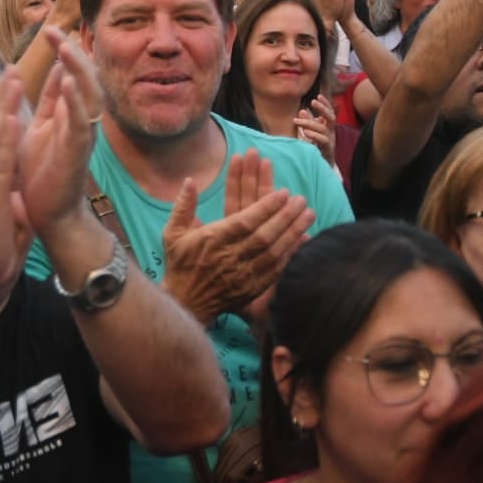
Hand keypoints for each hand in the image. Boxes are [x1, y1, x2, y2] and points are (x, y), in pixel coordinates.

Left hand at [18, 28, 100, 232]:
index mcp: (69, 115)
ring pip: (88, 95)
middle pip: (84, 78)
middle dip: (70, 52)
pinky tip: (70, 81)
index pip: (71, 75)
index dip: (63, 51)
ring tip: (65, 47)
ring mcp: (82, 136)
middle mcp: (80, 121)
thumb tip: (58, 71)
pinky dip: (76, 101)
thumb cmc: (43, 174)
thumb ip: (50, 101)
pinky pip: (81, 122)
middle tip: (54, 29)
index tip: (49, 29)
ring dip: (77, 70)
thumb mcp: (41, 128)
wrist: (50, 215)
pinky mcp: (78, 153)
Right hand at [159, 151, 314, 323]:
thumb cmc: (180, 264)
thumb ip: (183, 206)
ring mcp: (243, 274)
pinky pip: (276, 270)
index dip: (265, 207)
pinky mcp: (253, 288)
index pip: (244, 221)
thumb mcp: (173, 233)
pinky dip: (291, 254)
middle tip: (301, 200)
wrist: (186, 302)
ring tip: (309, 214)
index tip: (282, 193)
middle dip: (285, 216)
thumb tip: (189, 181)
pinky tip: (304, 240)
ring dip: (293, 232)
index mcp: (212, 240)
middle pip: (263, 235)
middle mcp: (229, 257)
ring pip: (273, 251)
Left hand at [292, 96, 336, 166]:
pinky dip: (314, 135)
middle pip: (331, 118)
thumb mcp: (310, 132)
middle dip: (323, 108)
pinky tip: (306, 132)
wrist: (320, 166)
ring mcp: (330, 141)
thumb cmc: (315, 148)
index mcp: (327, 127)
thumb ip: (308, 122)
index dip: (325, 104)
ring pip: (323, 129)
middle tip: (313, 101)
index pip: (329, 112)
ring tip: (297, 120)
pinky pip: (323, 141)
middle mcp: (331, 133)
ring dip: (310, 123)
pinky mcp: (327, 150)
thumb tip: (302, 110)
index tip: (318, 96)